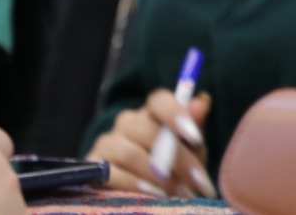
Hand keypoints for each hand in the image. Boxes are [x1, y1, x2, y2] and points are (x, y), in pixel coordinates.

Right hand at [86, 88, 214, 197]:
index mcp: (153, 113)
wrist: (145, 194)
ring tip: (177, 192)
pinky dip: (134, 185)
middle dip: (176, 158)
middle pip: (146, 129)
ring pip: (129, 153)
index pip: (159, 100)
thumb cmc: (174, 166)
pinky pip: (110, 173)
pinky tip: (153, 195)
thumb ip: (195, 125)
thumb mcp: (191, 149)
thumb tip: (202, 100)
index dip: (176, 113)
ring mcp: (107, 143)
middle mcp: (127, 123)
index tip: (196, 137)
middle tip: (195, 180)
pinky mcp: (92, 167)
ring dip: (157, 175)